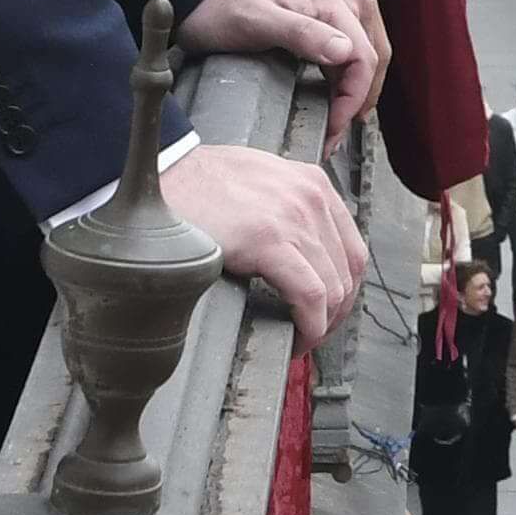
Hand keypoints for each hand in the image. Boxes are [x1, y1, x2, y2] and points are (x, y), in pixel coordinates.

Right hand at [160, 141, 367, 343]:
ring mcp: (294, 218)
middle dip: (336, 311)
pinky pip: (309, 296)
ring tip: (301, 338)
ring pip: (333, 288)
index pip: (351, 248)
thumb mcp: (262, 182)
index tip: (329, 310)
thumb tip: (300, 249)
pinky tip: (296, 337)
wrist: (164, 176)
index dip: (345, 288)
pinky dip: (310, 326)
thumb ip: (289, 207)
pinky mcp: (269, 241)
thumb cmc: (201, 183)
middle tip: (314, 331)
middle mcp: (311, 198)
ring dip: (322, 324)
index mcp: (312, 184)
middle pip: (348, 271)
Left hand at [184, 0, 386, 146]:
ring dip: (353, 94)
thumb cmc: (222, 5)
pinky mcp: (317, 25)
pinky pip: (343, 57)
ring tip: (334, 124)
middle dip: (358, 100)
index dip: (354, 97)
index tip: (334, 124)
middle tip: (336, 133)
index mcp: (331, 3)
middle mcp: (337, 6)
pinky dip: (342, 84)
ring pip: (359, 60)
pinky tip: (330, 102)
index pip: (363, 56)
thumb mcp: (258, 21)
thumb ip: (303, 33)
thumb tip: (344, 51)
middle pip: (368, 59)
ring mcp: (328, 15)